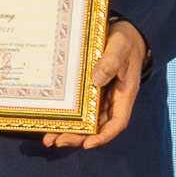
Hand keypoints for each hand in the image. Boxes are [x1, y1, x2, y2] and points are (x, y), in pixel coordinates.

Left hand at [45, 20, 146, 148]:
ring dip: (70, 131)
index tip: (87, 144)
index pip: (117, 122)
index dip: (103, 136)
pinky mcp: (90, 91)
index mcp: (124, 94)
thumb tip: (96, 80)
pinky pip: (79, 108)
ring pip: (87, 121)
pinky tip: (51, 121)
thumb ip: (110, 62)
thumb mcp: (120, 47)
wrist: (124, 32)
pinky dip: (67, 117)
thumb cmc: (125, 40)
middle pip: (98, 127)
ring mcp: (101, 97)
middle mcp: (112, 100)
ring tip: (49, 139)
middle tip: (58, 141)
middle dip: (79, 137)